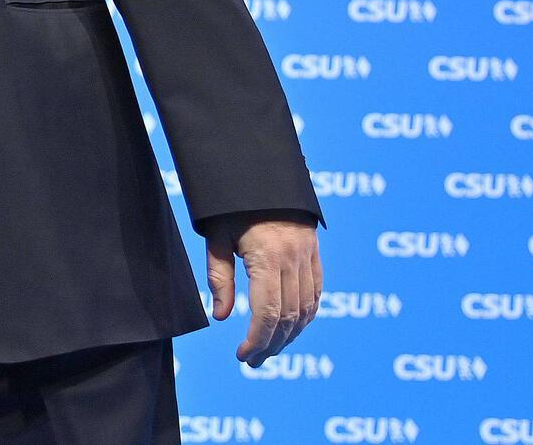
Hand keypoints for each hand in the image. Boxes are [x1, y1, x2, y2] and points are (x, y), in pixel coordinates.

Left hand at [207, 215, 321, 365]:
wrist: (262, 171)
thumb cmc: (231, 204)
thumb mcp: (216, 236)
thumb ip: (219, 277)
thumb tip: (221, 317)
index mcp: (268, 256)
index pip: (268, 312)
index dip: (257, 339)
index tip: (243, 355)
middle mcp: (294, 259)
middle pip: (289, 316)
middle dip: (272, 344)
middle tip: (253, 361)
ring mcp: (308, 256)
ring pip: (307, 309)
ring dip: (290, 335)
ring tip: (269, 350)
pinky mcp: (315, 253)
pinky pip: (316, 293)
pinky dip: (306, 316)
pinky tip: (291, 328)